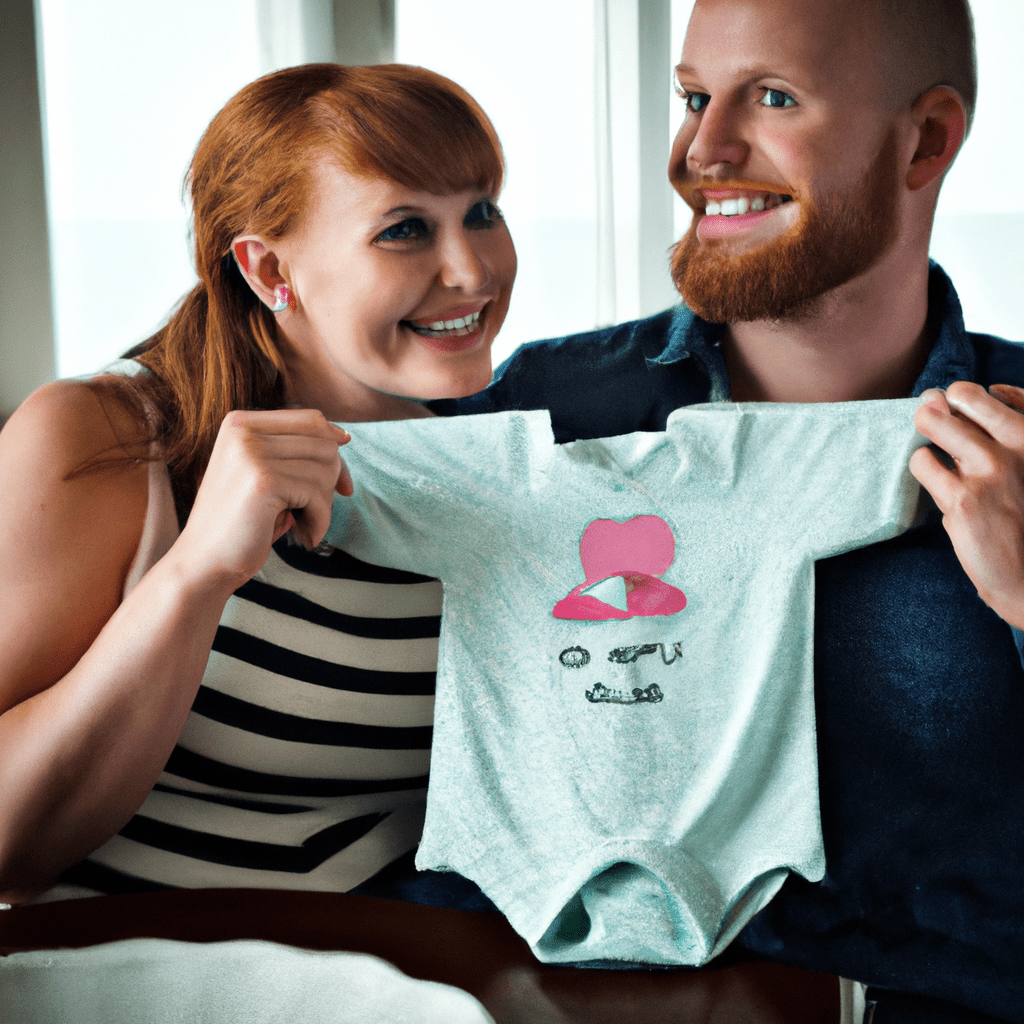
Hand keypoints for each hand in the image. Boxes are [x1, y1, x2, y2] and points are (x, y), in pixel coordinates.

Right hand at [177, 409, 351, 591]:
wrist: (203, 562)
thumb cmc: (242, 522)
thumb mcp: (266, 474)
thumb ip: (294, 451)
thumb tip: (344, 437)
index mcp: (241, 422)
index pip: (311, 419)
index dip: (335, 448)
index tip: (344, 483)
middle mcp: (243, 430)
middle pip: (324, 443)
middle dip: (331, 482)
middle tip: (315, 512)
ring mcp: (252, 453)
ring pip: (326, 469)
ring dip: (324, 505)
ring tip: (305, 525)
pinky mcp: (264, 480)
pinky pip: (317, 495)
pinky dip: (319, 520)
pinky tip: (305, 537)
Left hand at [910, 381, 1023, 628]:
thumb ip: (1000, 428)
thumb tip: (956, 393)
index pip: (990, 393)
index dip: (962, 399)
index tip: (958, 415)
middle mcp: (1021, 445)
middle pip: (959, 396)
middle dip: (936, 406)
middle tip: (932, 423)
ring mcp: (991, 469)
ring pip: (933, 422)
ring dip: (925, 433)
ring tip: (936, 458)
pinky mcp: (963, 498)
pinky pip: (921, 462)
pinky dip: (923, 470)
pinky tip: (940, 487)